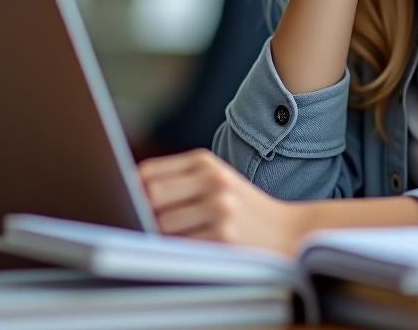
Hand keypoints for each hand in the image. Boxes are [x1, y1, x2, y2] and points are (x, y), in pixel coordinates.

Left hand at [136, 148, 306, 255]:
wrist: (291, 233)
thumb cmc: (243, 210)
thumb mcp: (216, 182)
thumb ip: (178, 183)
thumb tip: (127, 197)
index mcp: (206, 163)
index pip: (148, 172)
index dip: (130, 192)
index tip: (126, 206)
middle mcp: (213, 180)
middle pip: (150, 195)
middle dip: (140, 214)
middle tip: (141, 228)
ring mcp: (219, 208)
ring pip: (161, 225)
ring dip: (157, 239)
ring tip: (169, 243)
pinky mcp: (224, 238)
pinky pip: (180, 247)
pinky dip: (174, 254)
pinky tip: (186, 254)